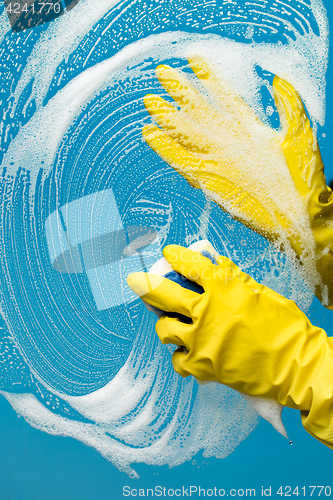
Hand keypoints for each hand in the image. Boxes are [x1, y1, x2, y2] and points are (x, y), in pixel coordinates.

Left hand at [128, 245, 332, 447]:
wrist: (296, 366)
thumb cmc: (284, 327)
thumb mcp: (259, 292)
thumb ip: (231, 278)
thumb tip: (212, 263)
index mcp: (224, 288)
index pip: (191, 264)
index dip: (176, 256)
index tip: (169, 253)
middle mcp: (207, 312)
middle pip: (163, 294)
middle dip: (145, 284)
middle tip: (135, 280)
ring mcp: (201, 340)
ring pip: (164, 328)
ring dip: (166, 323)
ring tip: (172, 323)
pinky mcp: (201, 367)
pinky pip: (176, 359)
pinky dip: (180, 354)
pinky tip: (188, 350)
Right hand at [142, 58, 332, 307]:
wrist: (299, 212)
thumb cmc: (304, 176)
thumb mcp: (299, 133)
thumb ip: (288, 105)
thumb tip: (278, 80)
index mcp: (250, 130)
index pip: (225, 99)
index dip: (210, 79)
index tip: (195, 60)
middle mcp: (230, 142)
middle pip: (200, 112)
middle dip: (181, 92)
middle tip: (163, 72)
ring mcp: (218, 160)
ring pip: (188, 135)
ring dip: (169, 118)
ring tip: (151, 101)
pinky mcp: (209, 181)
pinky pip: (182, 162)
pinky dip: (166, 150)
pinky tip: (151, 135)